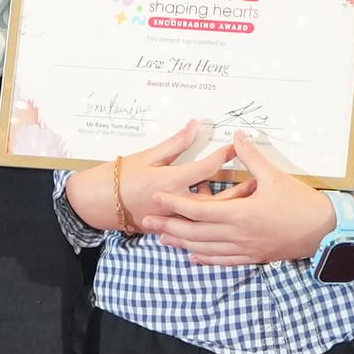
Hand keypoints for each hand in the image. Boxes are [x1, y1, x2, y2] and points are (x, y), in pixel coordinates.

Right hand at [74, 120, 243, 240]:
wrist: (97, 202)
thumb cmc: (121, 175)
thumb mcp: (149, 155)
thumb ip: (176, 142)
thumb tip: (195, 125)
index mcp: (170, 182)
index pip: (205, 169)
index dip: (223, 157)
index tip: (237, 148)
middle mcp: (174, 203)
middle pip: (214, 200)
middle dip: (237, 191)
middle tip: (256, 182)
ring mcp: (172, 219)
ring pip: (208, 217)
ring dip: (228, 207)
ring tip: (245, 197)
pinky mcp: (169, 227)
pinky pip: (195, 226)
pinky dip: (210, 220)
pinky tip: (222, 213)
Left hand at [146, 141, 337, 268]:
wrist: (323, 231)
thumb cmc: (300, 203)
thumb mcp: (275, 176)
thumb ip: (252, 158)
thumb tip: (237, 136)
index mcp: (240, 214)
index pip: (198, 210)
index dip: (175, 204)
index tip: (156, 198)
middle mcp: (238, 235)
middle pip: (195, 233)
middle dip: (169, 227)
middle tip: (147, 222)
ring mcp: (244, 249)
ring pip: (205, 249)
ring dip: (182, 244)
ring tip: (163, 239)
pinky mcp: (252, 256)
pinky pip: (222, 260)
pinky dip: (205, 258)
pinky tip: (193, 256)